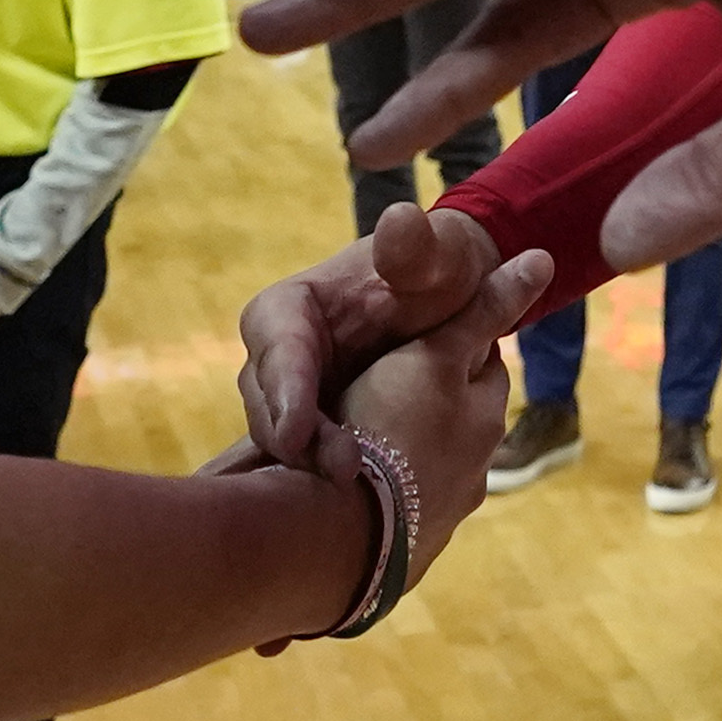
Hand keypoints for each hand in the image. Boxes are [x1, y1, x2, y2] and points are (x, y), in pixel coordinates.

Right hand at [239, 203, 499, 470]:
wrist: (448, 310)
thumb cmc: (435, 272)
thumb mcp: (432, 255)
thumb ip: (417, 246)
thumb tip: (401, 220)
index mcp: (288, 312)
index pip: (277, 348)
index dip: (286, 390)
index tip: (296, 431)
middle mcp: (278, 364)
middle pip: (272, 410)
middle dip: (301, 442)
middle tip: (339, 469)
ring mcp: (295, 408)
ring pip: (289, 449)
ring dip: (319, 469)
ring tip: (353, 483)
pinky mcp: (319, 444)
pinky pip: (315, 470)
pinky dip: (337, 487)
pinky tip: (368, 500)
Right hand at [333, 235, 544, 587]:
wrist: (346, 536)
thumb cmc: (388, 428)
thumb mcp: (433, 357)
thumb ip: (482, 313)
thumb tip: (541, 259)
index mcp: (483, 417)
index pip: (481, 363)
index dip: (451, 342)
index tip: (419, 334)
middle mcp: (475, 469)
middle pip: (457, 418)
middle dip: (431, 402)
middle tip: (378, 385)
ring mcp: (443, 514)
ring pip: (428, 466)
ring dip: (405, 452)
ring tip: (358, 438)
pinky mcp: (408, 551)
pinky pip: (400, 509)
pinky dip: (384, 494)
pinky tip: (352, 488)